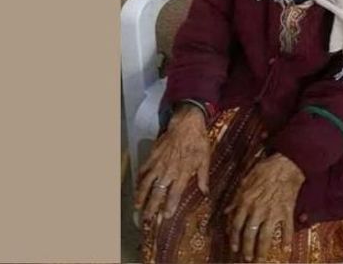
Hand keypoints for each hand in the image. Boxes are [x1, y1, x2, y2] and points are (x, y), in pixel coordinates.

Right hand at [134, 104, 209, 222]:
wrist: (186, 123)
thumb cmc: (198, 141)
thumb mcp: (205, 159)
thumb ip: (203, 177)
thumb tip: (205, 192)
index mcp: (182, 172)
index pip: (174, 193)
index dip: (170, 206)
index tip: (166, 216)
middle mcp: (168, 170)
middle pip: (157, 192)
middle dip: (151, 207)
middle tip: (148, 219)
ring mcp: (158, 163)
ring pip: (146, 183)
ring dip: (141, 196)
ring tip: (137, 207)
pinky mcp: (152, 156)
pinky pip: (143, 170)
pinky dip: (139, 180)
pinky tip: (137, 187)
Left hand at [224, 153, 304, 261]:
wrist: (285, 163)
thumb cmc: (264, 170)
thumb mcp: (245, 181)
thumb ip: (236, 199)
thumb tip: (227, 211)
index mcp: (245, 202)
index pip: (236, 225)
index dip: (234, 238)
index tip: (234, 248)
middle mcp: (257, 210)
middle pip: (249, 234)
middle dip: (247, 249)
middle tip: (247, 258)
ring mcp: (272, 212)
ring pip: (265, 236)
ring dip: (262, 250)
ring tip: (260, 259)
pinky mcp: (287, 210)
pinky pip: (286, 228)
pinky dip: (286, 239)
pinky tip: (285, 248)